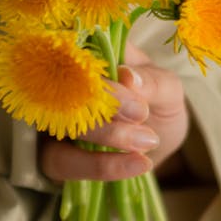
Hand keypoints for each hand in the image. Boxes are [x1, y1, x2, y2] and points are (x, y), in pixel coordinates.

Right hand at [40, 42, 188, 182]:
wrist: (159, 142)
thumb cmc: (158, 104)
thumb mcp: (168, 89)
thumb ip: (153, 82)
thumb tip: (127, 77)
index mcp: (87, 53)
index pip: (76, 55)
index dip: (100, 75)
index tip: (133, 92)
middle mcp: (60, 83)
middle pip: (64, 89)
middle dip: (105, 106)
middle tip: (142, 115)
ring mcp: (52, 120)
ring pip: (61, 127)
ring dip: (105, 136)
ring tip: (147, 141)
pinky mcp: (52, 155)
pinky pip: (61, 163)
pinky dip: (100, 166)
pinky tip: (138, 164)